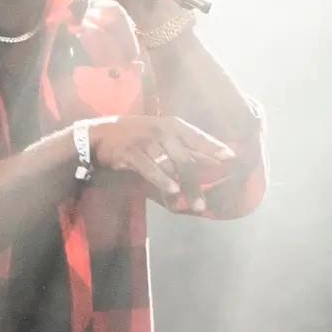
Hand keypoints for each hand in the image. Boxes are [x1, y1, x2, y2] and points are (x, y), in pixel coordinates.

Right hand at [85, 115, 234, 206]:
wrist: (101, 133)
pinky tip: (171, 190)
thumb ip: (186, 148)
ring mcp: (146, 141)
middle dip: (195, 184)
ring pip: (169, 167)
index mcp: (173, 125)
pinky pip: (149, 168)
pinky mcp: (131, 152)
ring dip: (179, 188)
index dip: (214, 147)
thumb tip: (214, 160)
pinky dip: (161, 180)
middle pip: (186, 159)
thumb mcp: (163, 136)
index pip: (198, 137)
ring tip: (186, 205)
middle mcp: (162, 131)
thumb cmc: (137, 135)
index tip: (231, 159)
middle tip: (203, 205)